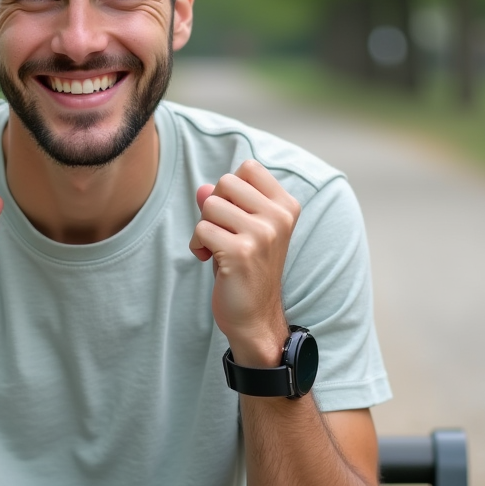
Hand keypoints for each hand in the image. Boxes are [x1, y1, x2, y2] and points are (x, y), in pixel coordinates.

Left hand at [189, 160, 300, 365]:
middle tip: (222, 232)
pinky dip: (197, 245)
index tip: (234, 213)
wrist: (255, 317)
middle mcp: (279, 217)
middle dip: (214, 206)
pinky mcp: (241, 252)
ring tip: (217, 248)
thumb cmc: (248, 269)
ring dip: (204, 227)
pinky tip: (210, 260)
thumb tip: (202, 188)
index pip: (249, 167)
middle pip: (226, 182)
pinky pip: (201, 229)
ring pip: (210, 204)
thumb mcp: (243, 230)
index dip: (231, 187)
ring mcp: (262, 234)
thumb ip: (227, 204)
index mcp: (286, 207)